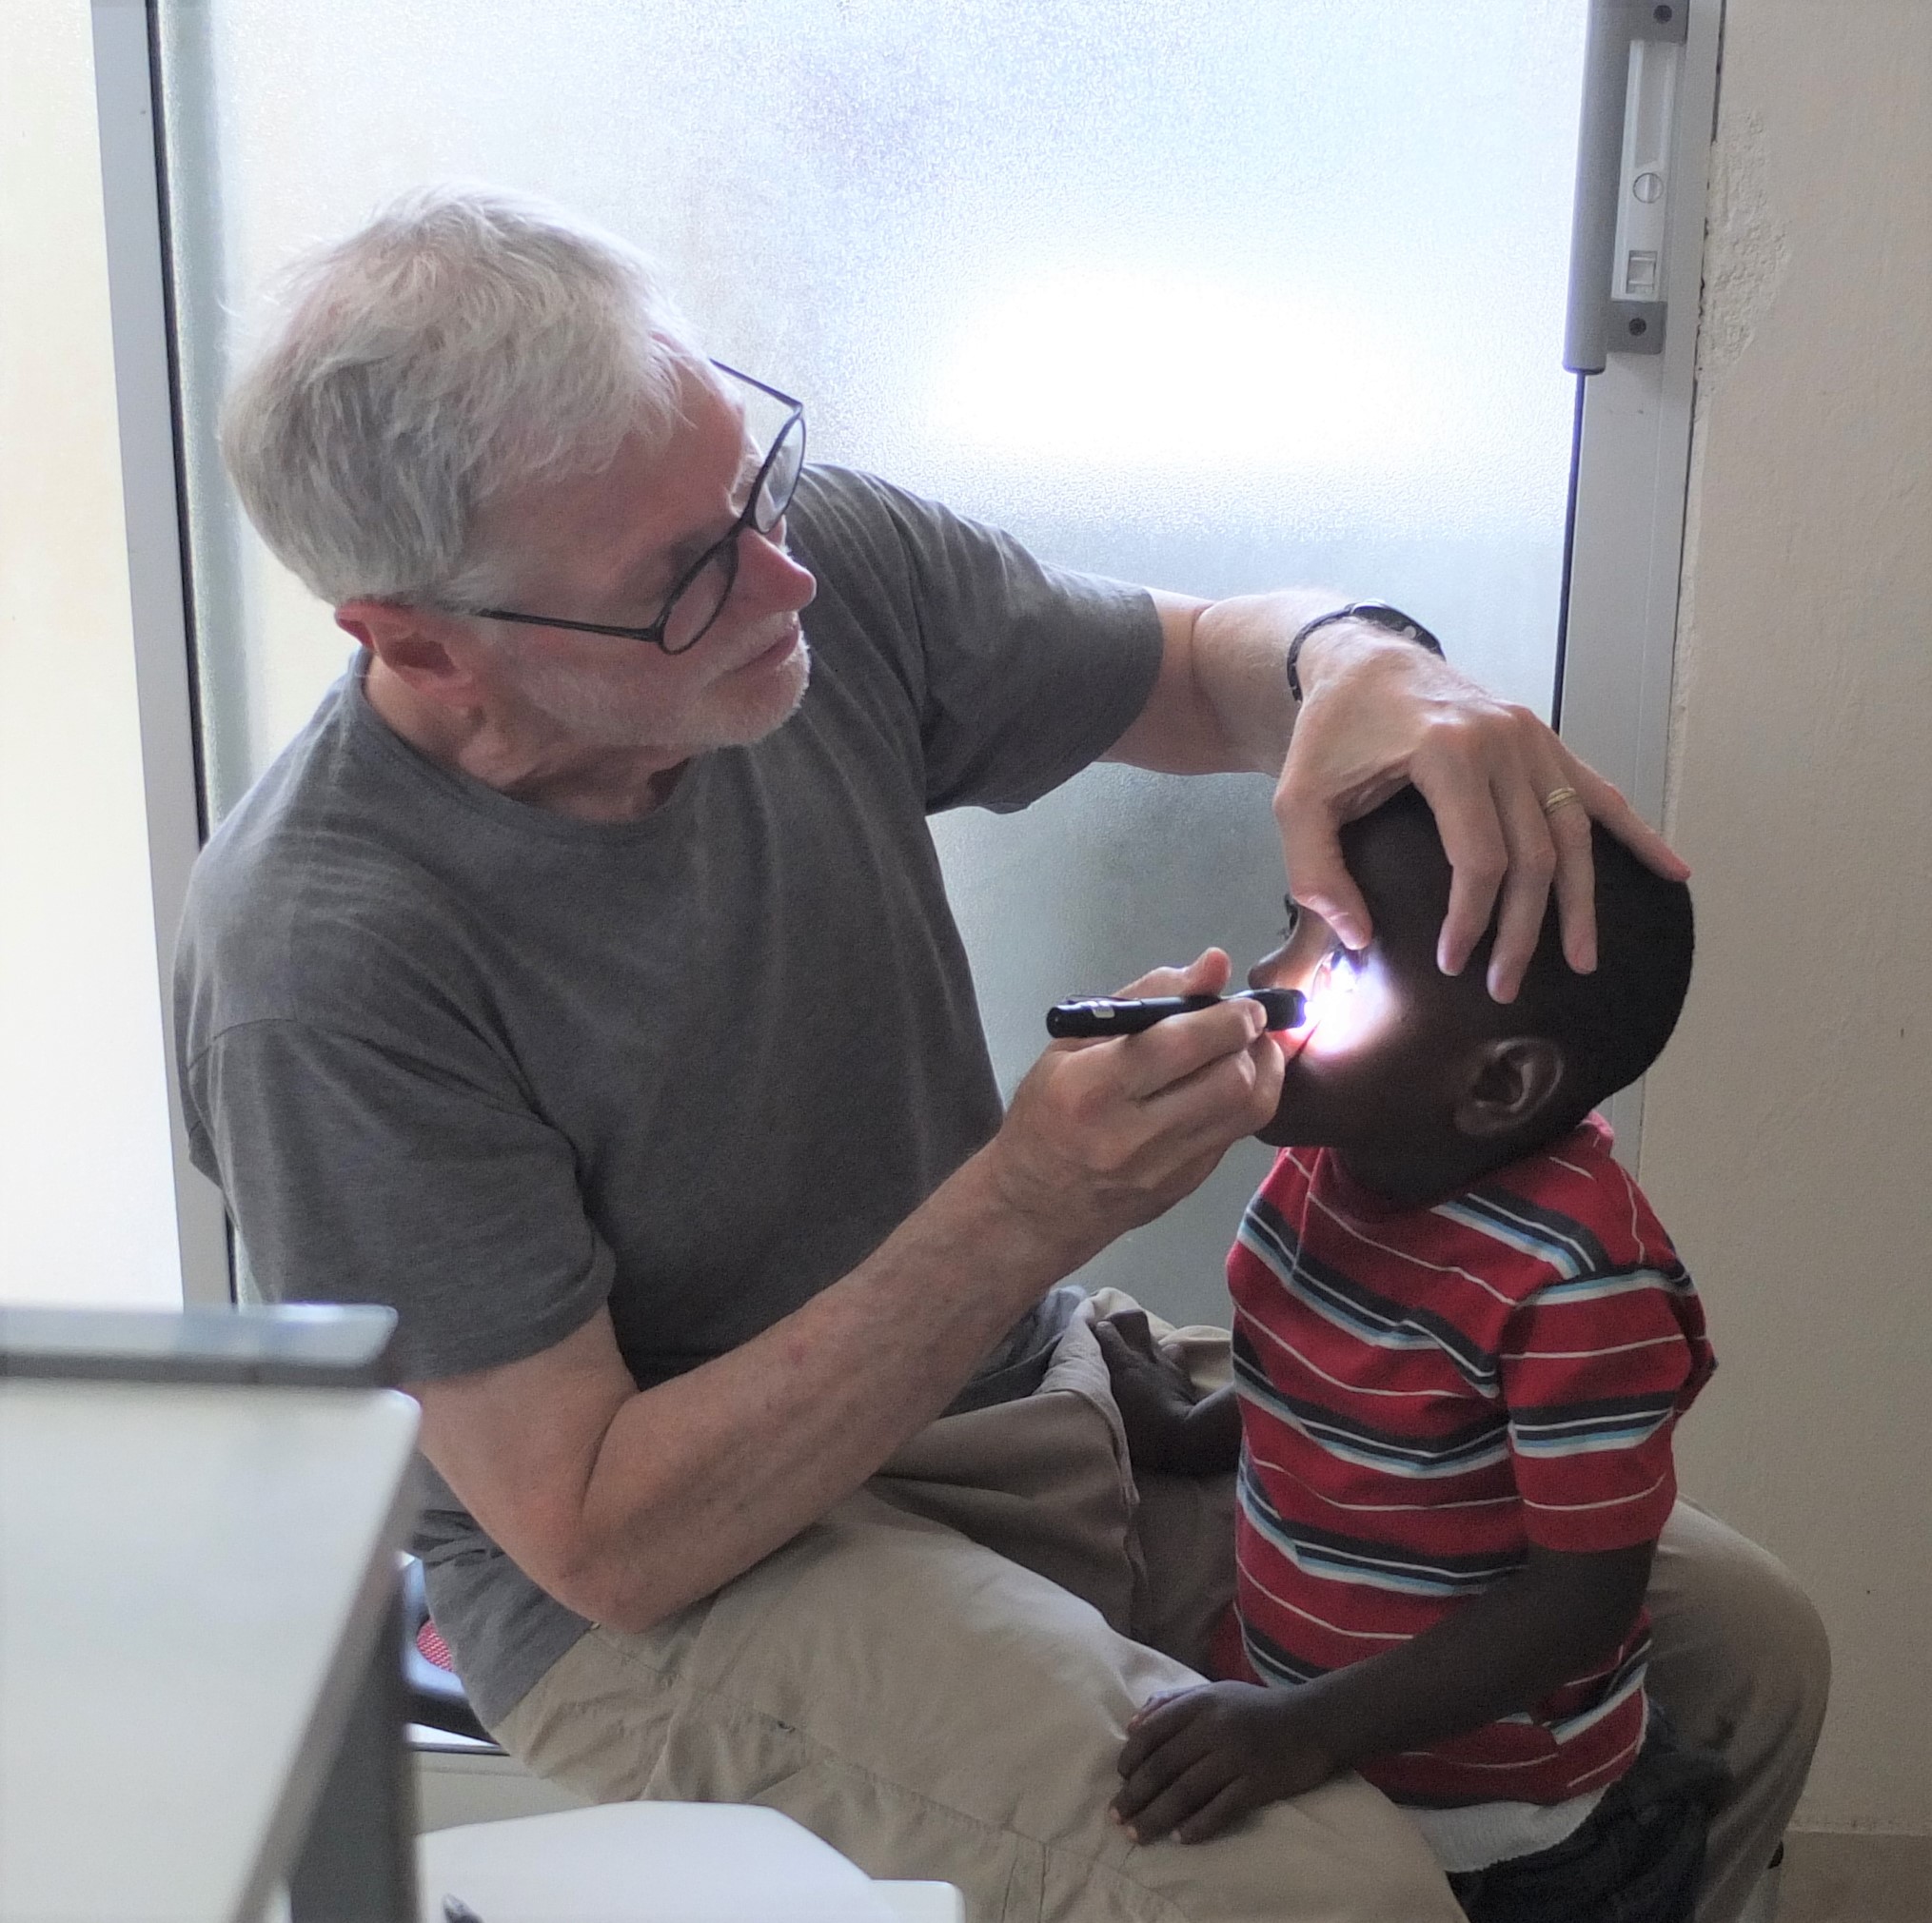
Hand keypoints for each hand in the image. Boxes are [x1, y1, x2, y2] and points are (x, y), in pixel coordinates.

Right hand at [986, 950, 1282, 1270]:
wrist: (1036, 1204)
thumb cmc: (1046, 1112)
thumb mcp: (1072, 1043)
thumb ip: (1147, 996)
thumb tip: (1214, 965)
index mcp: (1093, 1089)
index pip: (1180, 1045)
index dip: (1227, 1018)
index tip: (1243, 1003)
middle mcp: (1133, 1134)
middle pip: (1229, 1080)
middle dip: (1253, 1041)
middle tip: (1249, 1022)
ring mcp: (1166, 1167)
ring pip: (1249, 1110)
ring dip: (1264, 1070)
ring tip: (1251, 1048)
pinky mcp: (1188, 1185)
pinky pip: (1237, 1134)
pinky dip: (1246, 1100)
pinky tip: (1229, 1083)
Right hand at [1093, 1309, 1205, 1471]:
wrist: (1186, 1440)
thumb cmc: (1142, 1435)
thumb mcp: (1109, 1415)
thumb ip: (1097, 1395)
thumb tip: (1080, 1392)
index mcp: (1122, 1363)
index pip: (1105, 1329)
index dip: (1095, 1328)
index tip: (1086, 1335)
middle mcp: (1143, 1355)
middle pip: (1134, 1318)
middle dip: (1121, 1321)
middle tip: (1110, 1335)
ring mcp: (1166, 1362)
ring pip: (1152, 1336)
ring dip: (1140, 1341)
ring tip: (1132, 1355)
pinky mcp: (1183, 1374)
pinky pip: (1173, 1353)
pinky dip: (1165, 1357)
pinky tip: (1158, 1369)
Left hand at [1113, 1682, 1336, 1843]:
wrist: (1314, 1721)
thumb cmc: (1258, 1708)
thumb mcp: (1215, 1693)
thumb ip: (1173, 1703)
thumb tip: (1132, 1726)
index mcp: (1201, 1703)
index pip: (1153, 1731)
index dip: (1131, 1757)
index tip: (1120, 1778)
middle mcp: (1215, 1728)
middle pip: (1164, 1766)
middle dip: (1136, 1794)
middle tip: (1116, 1816)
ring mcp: (1237, 1757)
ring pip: (1187, 1791)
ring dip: (1157, 1816)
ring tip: (1137, 1834)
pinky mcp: (1258, 1783)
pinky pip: (1221, 1809)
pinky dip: (1198, 1826)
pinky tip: (1181, 1838)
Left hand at [1277, 627, 1688, 1001]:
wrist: (1363, 661)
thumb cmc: (1330, 734)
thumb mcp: (1297, 800)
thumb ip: (1314, 871)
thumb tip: (1356, 938)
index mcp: (1447, 750)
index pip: (1479, 857)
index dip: (1471, 919)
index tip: (1452, 963)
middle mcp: (1502, 740)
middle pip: (1532, 854)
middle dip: (1523, 928)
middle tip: (1504, 985)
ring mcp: (1531, 738)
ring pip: (1572, 832)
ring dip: (1581, 901)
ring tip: (1581, 959)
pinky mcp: (1542, 741)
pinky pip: (1597, 791)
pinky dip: (1636, 833)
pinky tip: (1673, 870)